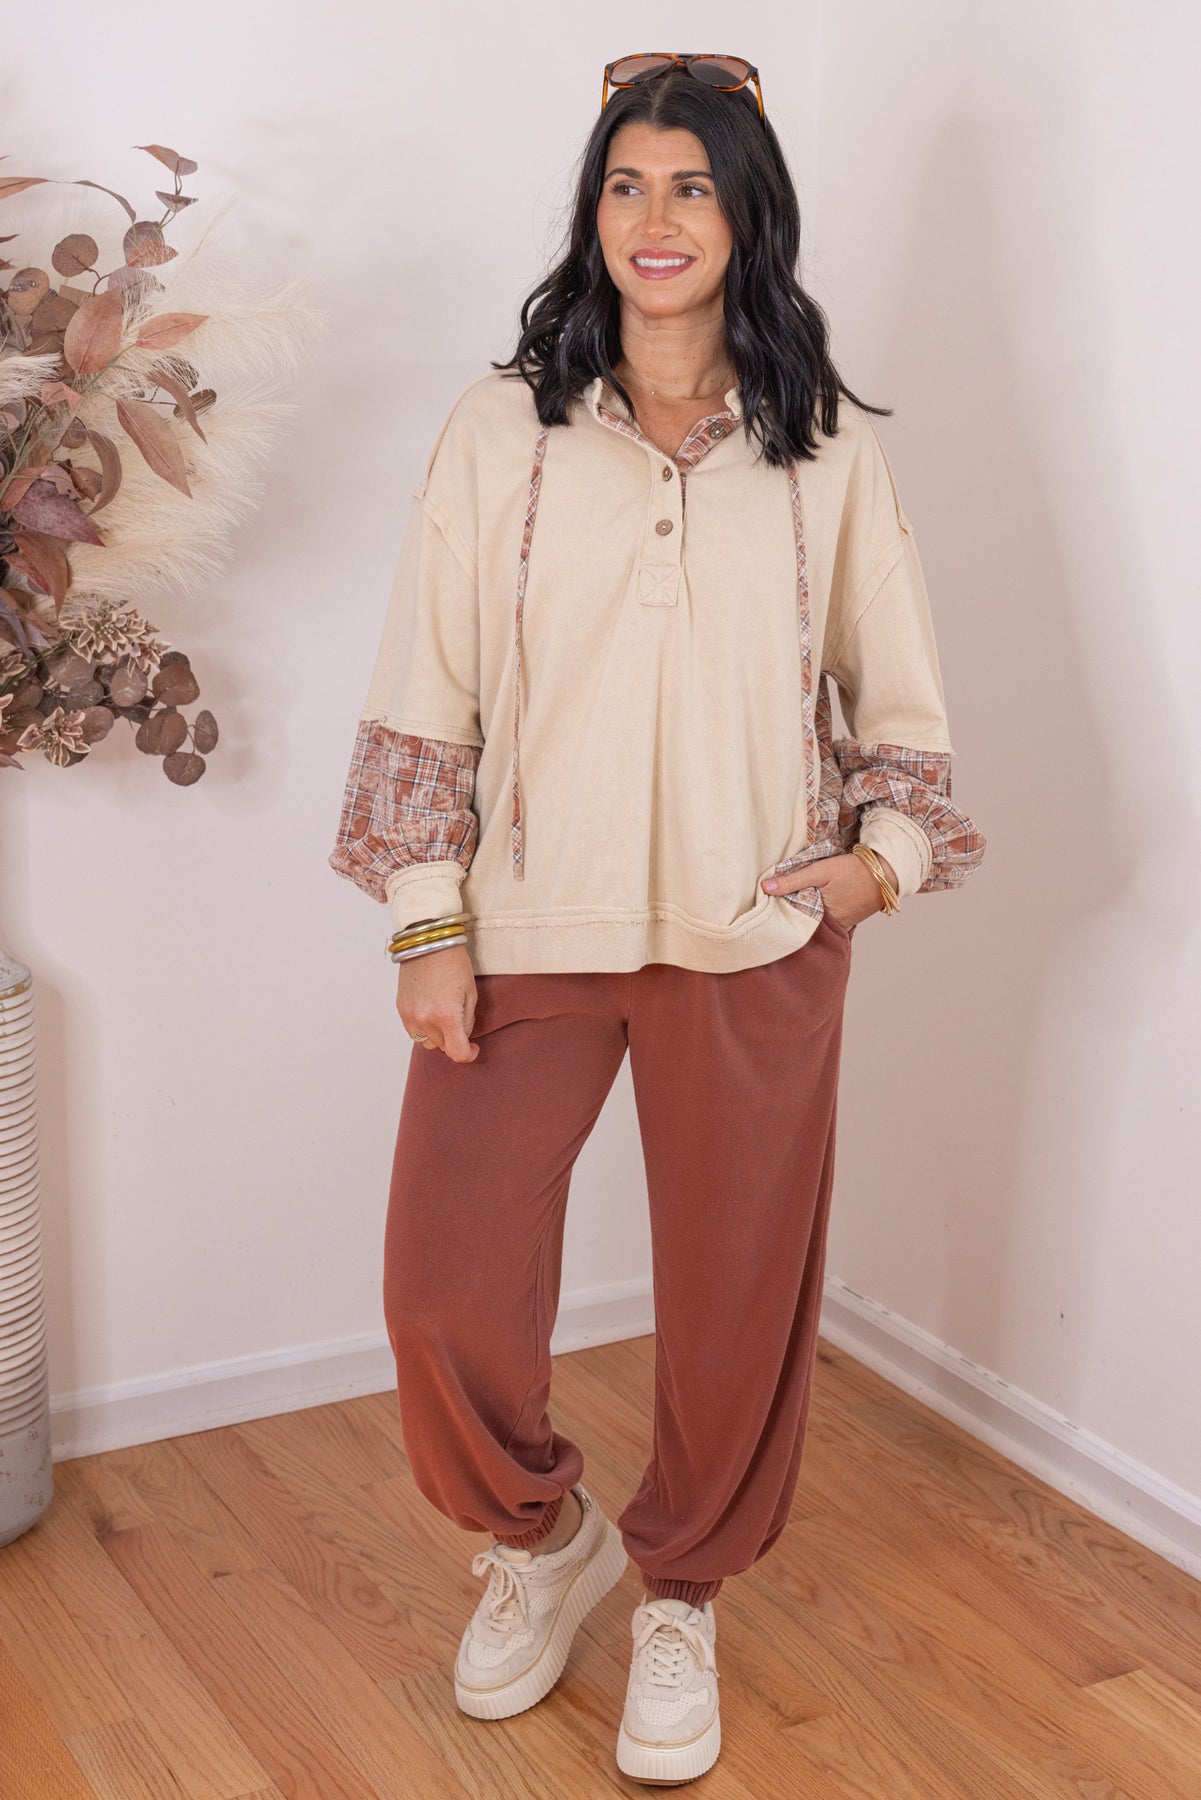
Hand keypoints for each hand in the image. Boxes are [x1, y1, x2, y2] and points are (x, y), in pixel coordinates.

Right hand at [396, 943, 479, 1061]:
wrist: (427, 941)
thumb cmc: (453, 962)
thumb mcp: (471, 992)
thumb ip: (467, 1020)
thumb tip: (463, 1035)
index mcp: (447, 1016)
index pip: (457, 1053)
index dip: (469, 1054)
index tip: (473, 1048)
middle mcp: (425, 1020)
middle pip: (442, 1047)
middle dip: (454, 1038)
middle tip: (459, 1018)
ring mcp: (410, 1015)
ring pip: (427, 1041)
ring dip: (437, 1034)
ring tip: (443, 1013)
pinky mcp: (401, 1008)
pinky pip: (413, 1030)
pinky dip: (423, 1026)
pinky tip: (430, 1009)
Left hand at [761, 851, 896, 930]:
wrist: (885, 874)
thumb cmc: (853, 871)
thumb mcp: (821, 871)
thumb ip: (793, 880)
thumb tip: (765, 887)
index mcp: (820, 918)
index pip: (790, 919)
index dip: (777, 912)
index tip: (764, 905)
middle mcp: (829, 928)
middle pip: (802, 923)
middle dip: (789, 916)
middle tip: (771, 905)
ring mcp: (839, 927)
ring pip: (813, 924)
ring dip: (803, 916)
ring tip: (787, 904)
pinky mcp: (846, 923)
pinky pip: (826, 923)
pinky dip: (817, 917)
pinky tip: (809, 906)